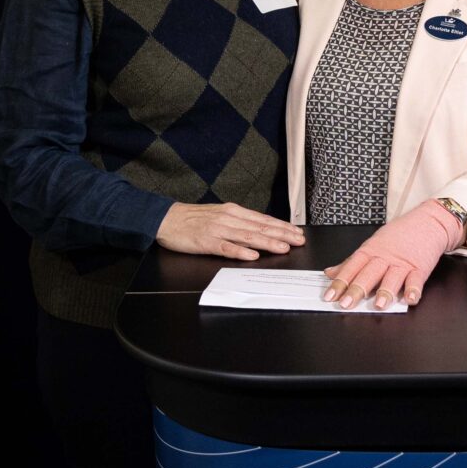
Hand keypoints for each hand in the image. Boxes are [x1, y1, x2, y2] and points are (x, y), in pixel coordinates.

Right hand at [156, 202, 304, 260]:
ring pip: (248, 237)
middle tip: (298, 240)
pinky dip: (240, 251)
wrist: (167, 218)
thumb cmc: (193, 218)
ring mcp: (218, 230)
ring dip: (267, 242)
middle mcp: (229, 218)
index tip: (296, 232)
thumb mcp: (219, 215)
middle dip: (282, 234)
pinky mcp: (206, 242)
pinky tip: (252, 256)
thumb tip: (260, 229)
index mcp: (233, 212)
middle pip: (260, 227)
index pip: (262, 219)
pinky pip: (226, 247)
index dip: (281, 226)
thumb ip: (238, 222)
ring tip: (283, 247)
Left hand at [323, 200, 463, 309]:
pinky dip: (414, 290)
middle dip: (357, 289)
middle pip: (369, 274)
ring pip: (392, 278)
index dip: (340, 282)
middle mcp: (385, 257)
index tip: (330, 296)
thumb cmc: (399, 235)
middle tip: (346, 304)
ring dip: (385, 291)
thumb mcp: (372, 244)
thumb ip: (351, 262)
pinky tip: (410, 299)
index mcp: (371, 251)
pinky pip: (416, 280)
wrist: (427, 222)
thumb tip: (330, 273)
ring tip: (379, 304)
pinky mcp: (420, 267)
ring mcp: (402, 263)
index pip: (352, 267)